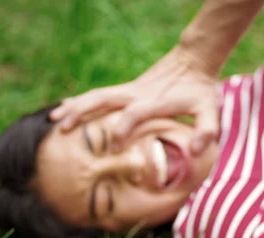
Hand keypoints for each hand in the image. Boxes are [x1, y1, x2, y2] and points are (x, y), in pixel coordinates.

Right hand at [49, 45, 218, 154]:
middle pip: (104, 99)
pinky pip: (100, 95)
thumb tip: (196, 149)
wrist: (193, 61)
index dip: (124, 128)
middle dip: (83, 113)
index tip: (114, 147)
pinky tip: (66, 106)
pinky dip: (82, 101)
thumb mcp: (210, 111)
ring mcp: (129, 90)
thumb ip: (206, 130)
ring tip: (53, 118)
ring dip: (75, 106)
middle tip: (63, 127)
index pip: (134, 114)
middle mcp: (137, 94)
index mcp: (155, 102)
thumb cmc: (200, 92)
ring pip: (96, 96)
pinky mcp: (127, 90)